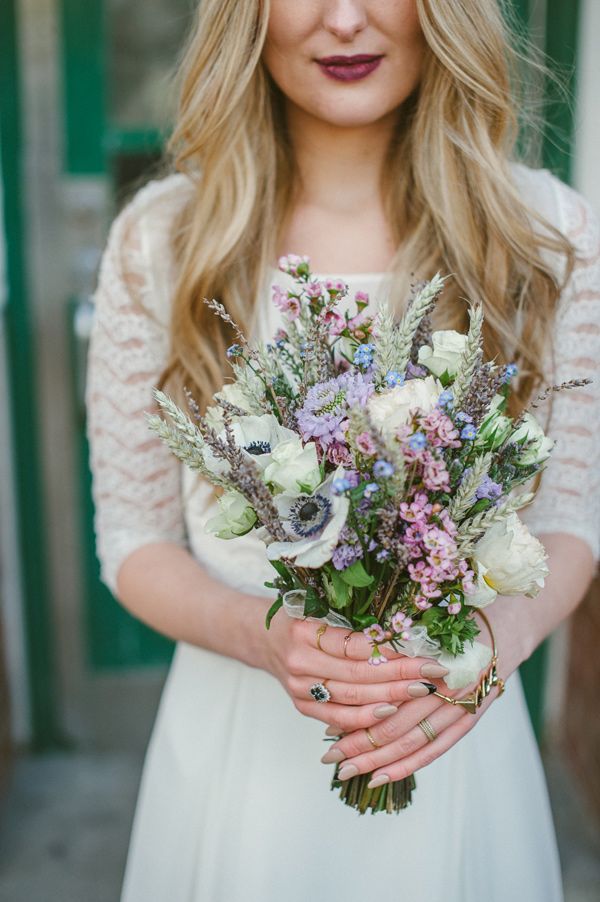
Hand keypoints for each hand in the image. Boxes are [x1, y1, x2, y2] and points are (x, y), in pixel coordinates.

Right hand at [263, 615, 450, 731]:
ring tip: (422, 691)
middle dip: (401, 676)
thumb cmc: (300, 616)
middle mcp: (300, 662)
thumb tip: (405, 630)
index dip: (392, 651)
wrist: (262, 637)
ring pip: (353, 699)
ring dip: (391, 697)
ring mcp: (300, 689)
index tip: (424, 650)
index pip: (356, 646)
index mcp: (304, 631)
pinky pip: (339, 718)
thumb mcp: (320, 606)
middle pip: (359, 675)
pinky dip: (367, 718)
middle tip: (434, 673)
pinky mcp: (302, 706)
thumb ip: (354, 619)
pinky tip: (391, 711)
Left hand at [321, 606, 525, 785]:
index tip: (326, 728)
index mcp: (428, 660)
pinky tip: (384, 776)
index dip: (354, 717)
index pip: (384, 699)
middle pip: (394, 725)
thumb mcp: (423, 625)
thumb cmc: (457, 619)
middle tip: (330, 759)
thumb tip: (348, 668)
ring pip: (412, 742)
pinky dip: (410, 765)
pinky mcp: (471, 717)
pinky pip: (438, 748)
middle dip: (359, 746)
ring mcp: (460, 705)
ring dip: (378, 761)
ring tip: (348, 773)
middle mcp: (444, 687)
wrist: (508, 626)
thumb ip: (392, 646)